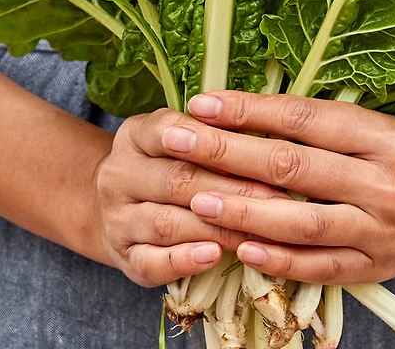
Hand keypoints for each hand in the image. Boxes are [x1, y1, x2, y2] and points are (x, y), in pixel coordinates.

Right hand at [93, 108, 285, 286]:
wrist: (117, 205)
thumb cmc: (165, 163)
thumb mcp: (177, 136)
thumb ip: (212, 131)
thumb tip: (268, 132)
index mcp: (134, 136)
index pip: (167, 130)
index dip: (210, 140)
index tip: (253, 146)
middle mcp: (119, 175)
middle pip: (176, 180)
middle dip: (231, 189)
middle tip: (276, 197)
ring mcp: (118, 219)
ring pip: (168, 223)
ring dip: (217, 227)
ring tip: (258, 231)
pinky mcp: (125, 258)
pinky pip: (152, 263)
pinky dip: (184, 260)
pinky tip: (214, 256)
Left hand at [154, 91, 394, 284]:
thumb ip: (337, 120)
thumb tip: (265, 112)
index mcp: (388, 135)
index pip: (303, 118)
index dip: (250, 109)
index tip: (204, 101)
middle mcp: (385, 183)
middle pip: (290, 167)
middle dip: (226, 153)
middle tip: (176, 139)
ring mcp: (385, 231)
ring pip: (299, 221)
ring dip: (242, 210)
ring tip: (194, 197)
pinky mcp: (384, 265)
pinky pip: (324, 266)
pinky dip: (281, 259)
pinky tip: (242, 248)